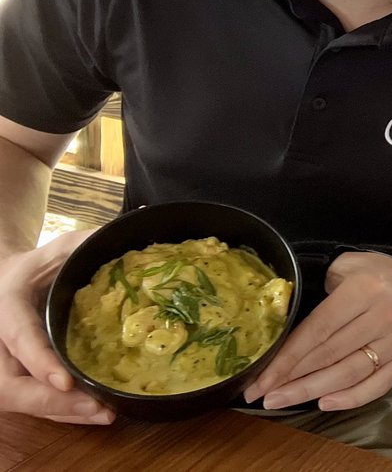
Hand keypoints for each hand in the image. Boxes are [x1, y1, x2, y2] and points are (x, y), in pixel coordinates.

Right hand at [0, 229, 112, 422]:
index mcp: (7, 306)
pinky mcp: (16, 377)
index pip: (19, 338)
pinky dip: (62, 411)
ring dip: (61, 412)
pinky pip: (32, 402)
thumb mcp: (55, 250)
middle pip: (12, 386)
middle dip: (52, 402)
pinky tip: (94, 413)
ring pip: (21, 401)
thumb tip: (135, 221)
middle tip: (98, 407)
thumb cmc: (35, 267)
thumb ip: (85, 242)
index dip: (40, 362)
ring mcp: (4, 364)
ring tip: (105, 414)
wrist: (6, 283)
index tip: (65, 381)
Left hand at [243, 250, 391, 410]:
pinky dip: (350, 398)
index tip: (262, 377)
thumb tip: (283, 313)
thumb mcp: (348, 263)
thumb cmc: (377, 273)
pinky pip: (377, 386)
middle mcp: (382, 317)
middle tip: (262, 394)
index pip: (318, 329)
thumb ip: (318, 283)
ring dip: (312, 391)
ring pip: (349, 374)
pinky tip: (324, 404)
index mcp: (364, 290)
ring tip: (281, 401)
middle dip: (291, 378)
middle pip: (329, 355)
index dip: (287, 357)